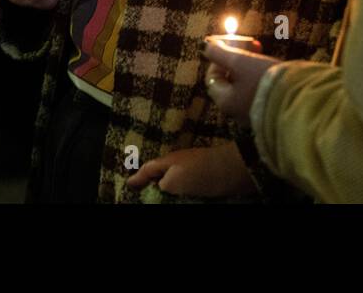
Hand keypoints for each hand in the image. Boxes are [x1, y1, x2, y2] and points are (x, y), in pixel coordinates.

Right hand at [126, 143, 255, 197]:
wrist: (233, 171)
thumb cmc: (201, 172)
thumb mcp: (173, 179)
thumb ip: (161, 183)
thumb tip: (159, 186)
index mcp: (169, 161)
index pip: (148, 169)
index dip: (138, 177)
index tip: (129, 185)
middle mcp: (180, 165)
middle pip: (161, 176)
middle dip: (152, 185)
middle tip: (143, 196)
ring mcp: (195, 172)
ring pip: (175, 184)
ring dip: (168, 193)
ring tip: (161, 200)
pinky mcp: (207, 181)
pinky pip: (189, 191)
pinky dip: (183, 196)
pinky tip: (182, 201)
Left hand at [203, 39, 281, 124]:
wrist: (298, 103)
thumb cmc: (265, 82)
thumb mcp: (241, 62)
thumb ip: (221, 53)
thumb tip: (206, 46)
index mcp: (226, 102)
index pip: (213, 78)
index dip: (219, 58)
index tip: (232, 44)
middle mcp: (236, 112)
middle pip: (230, 82)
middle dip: (238, 60)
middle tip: (253, 44)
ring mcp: (253, 114)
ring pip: (246, 86)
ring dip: (251, 67)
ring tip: (263, 52)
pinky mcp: (270, 112)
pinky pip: (259, 92)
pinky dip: (262, 78)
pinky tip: (273, 68)